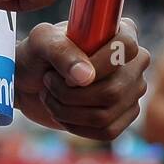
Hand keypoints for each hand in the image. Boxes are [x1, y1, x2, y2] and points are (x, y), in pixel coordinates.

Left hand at [15, 18, 150, 140]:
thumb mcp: (42, 41)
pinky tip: (61, 113)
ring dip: (68, 110)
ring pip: (106, 114)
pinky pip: (107, 131)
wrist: (30, 80)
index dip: (97, 65)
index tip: (66, 73)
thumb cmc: (38, 52)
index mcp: (120, 31)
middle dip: (71, 93)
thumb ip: (62, 51)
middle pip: (114, 89)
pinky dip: (76, 126)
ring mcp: (131, 90)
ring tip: (50, 96)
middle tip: (48, 82)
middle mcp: (133, 61)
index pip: (126, 47)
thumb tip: (86, 76)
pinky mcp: (123, 116)